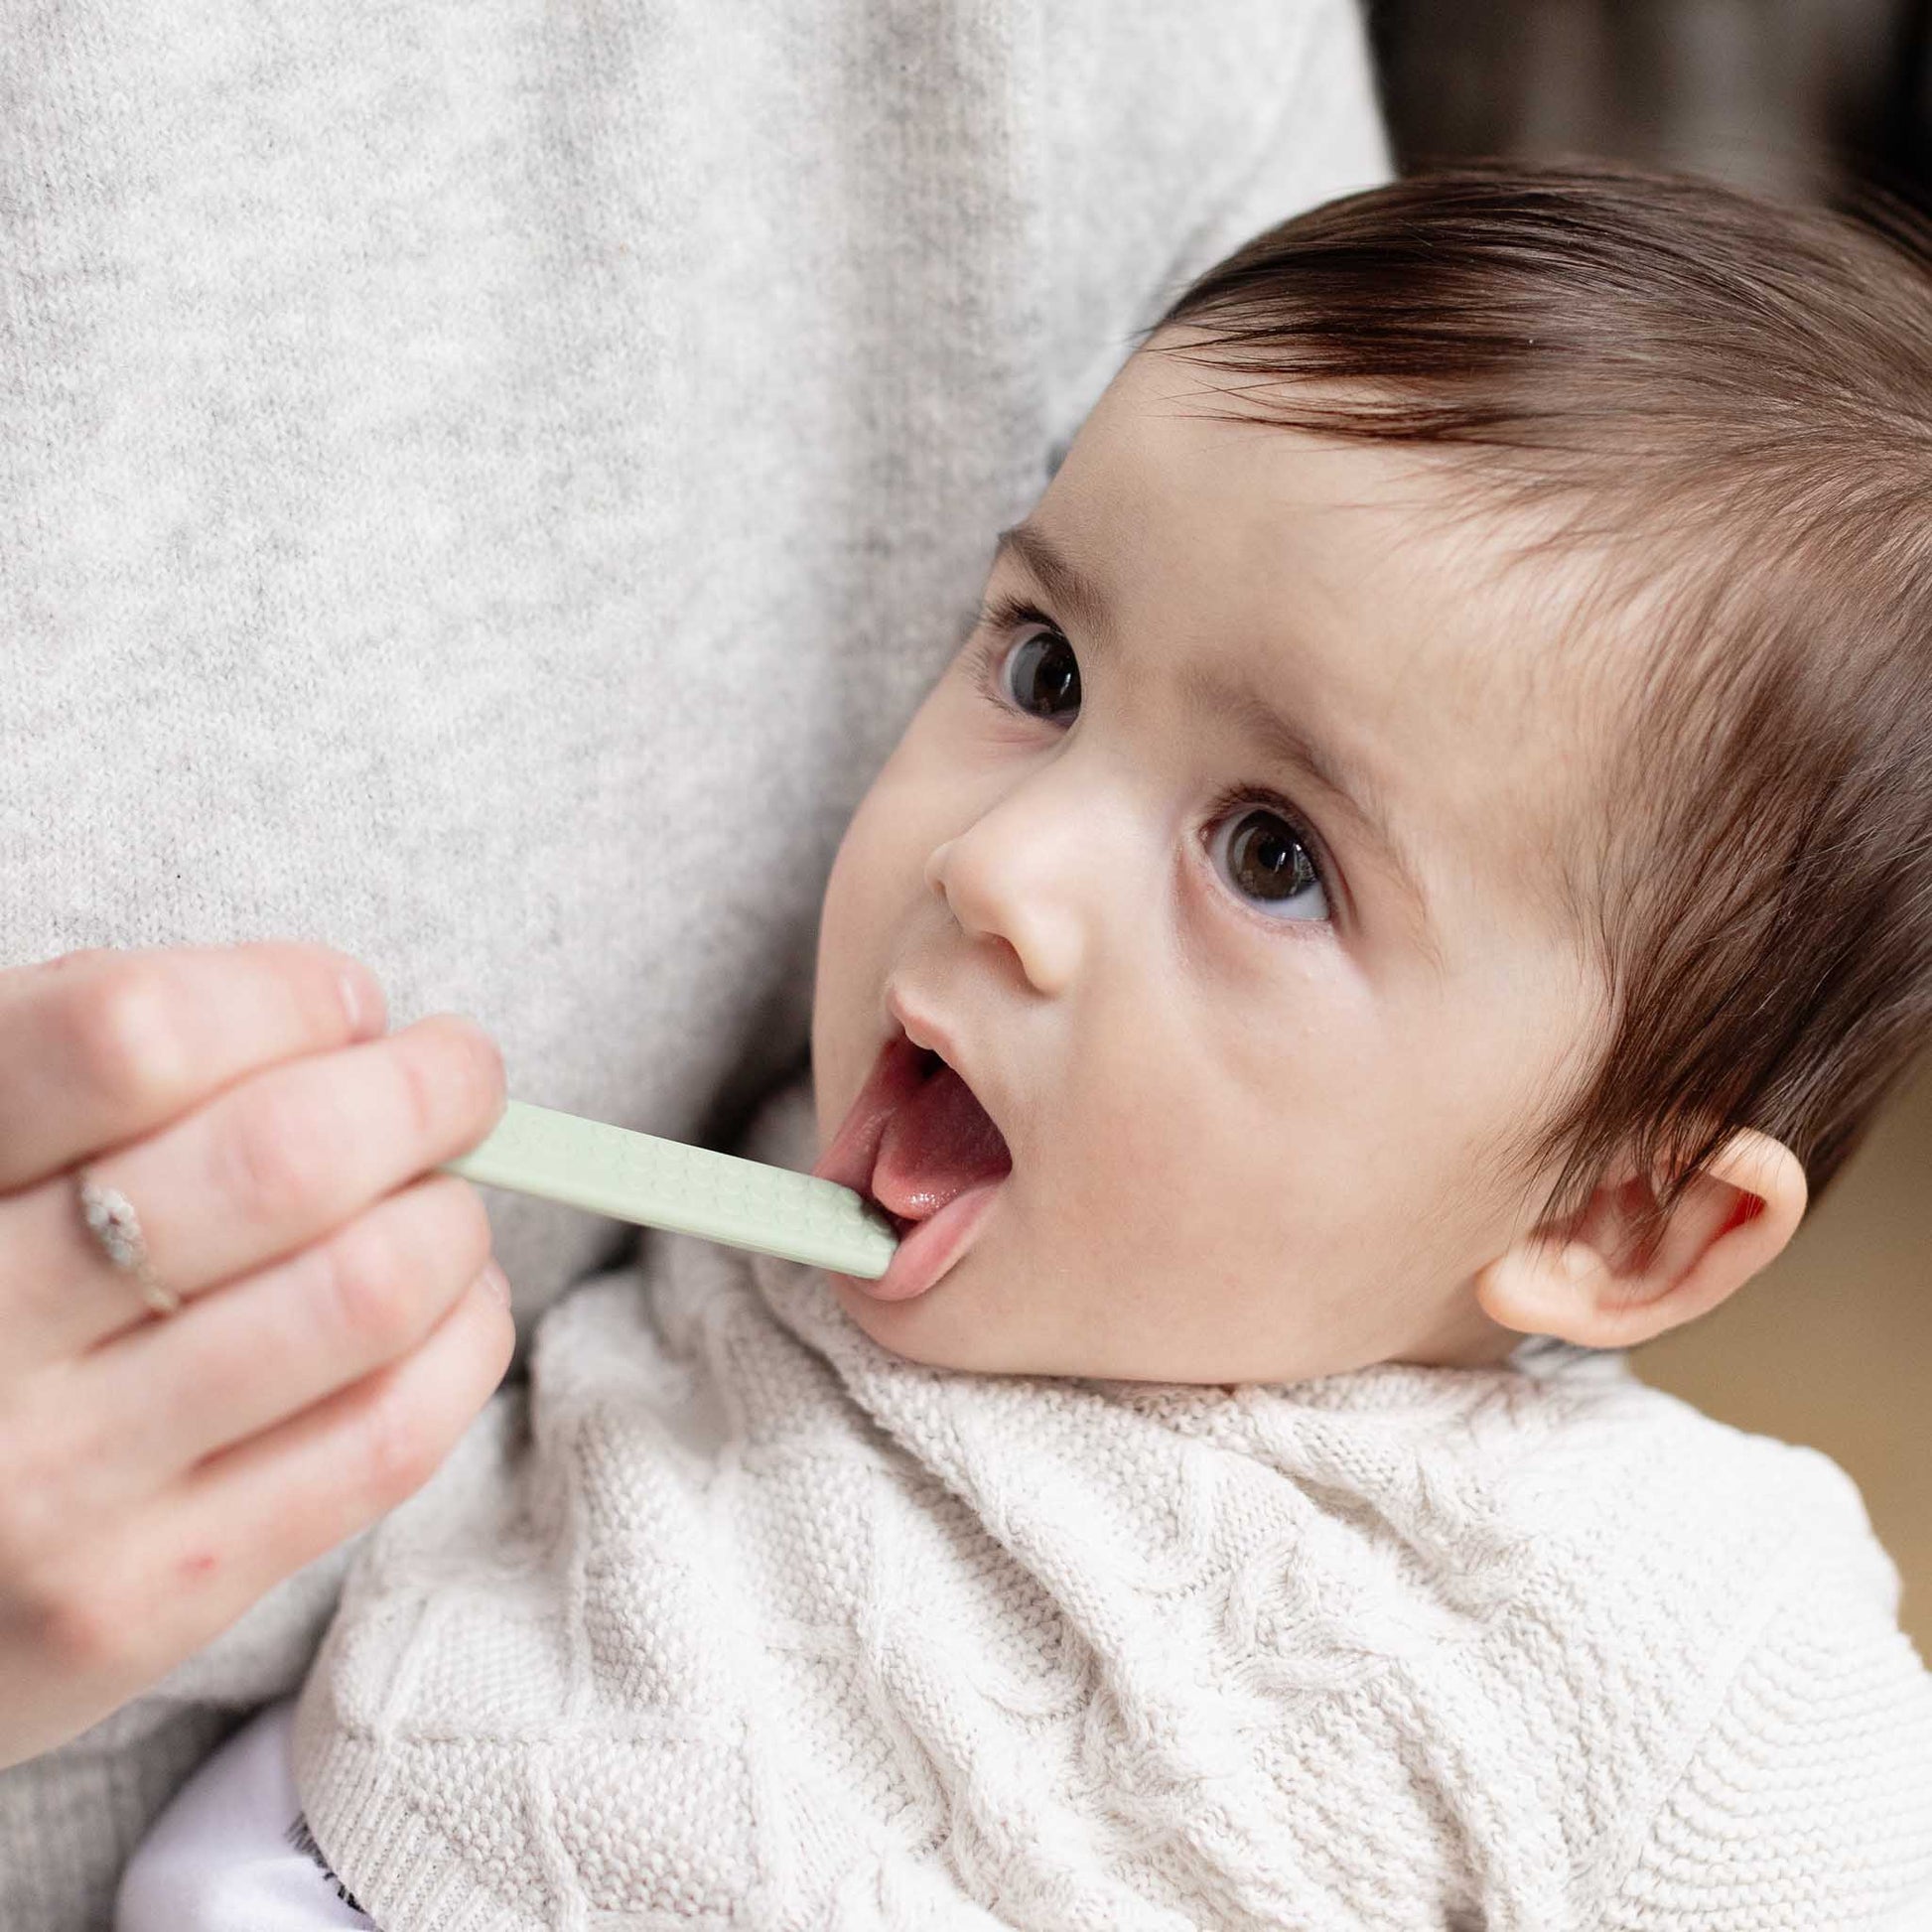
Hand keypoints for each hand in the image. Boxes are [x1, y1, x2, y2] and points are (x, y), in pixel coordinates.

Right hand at [0, 940, 513, 1768]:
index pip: (133, 1036)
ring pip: (366, 1295)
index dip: (284, 997)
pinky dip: (467, 1338)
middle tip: (460, 1078)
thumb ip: (101, 1065)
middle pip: (284, 1161)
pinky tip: (452, 1304)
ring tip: (441, 1205)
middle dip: (427, 1093)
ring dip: (453, 1221)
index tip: (347, 1003)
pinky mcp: (143, 1604)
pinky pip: (385, 1438)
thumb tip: (340, 1024)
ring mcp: (55, 1486)